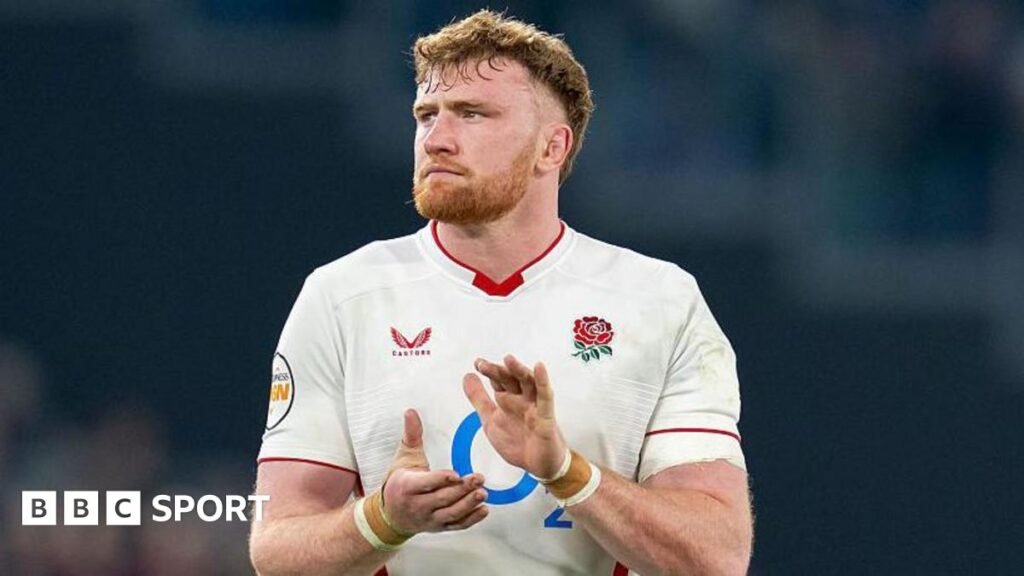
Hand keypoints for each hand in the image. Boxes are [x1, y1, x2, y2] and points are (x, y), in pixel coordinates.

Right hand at [381, 409, 488, 532]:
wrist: (390, 515)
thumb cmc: (398, 483)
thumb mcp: (403, 456)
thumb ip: (411, 434)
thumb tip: (411, 412)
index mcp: (407, 486)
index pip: (426, 483)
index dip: (441, 479)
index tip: (456, 474)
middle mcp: (417, 505)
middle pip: (442, 498)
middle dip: (462, 489)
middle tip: (479, 478)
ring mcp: (428, 518)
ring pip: (450, 513)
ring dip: (468, 504)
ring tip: (483, 494)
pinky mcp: (438, 527)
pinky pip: (456, 526)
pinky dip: (471, 520)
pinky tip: (483, 510)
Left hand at [463, 355, 567, 478]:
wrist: (538, 465)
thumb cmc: (519, 442)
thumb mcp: (490, 420)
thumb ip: (479, 399)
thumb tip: (467, 377)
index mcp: (508, 400)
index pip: (498, 380)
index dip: (488, 371)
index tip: (477, 363)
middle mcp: (521, 399)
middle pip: (510, 379)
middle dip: (497, 371)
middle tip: (483, 366)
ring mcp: (534, 406)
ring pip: (528, 383)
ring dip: (518, 370)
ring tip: (508, 360)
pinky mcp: (546, 416)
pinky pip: (545, 397)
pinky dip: (543, 382)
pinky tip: (539, 368)